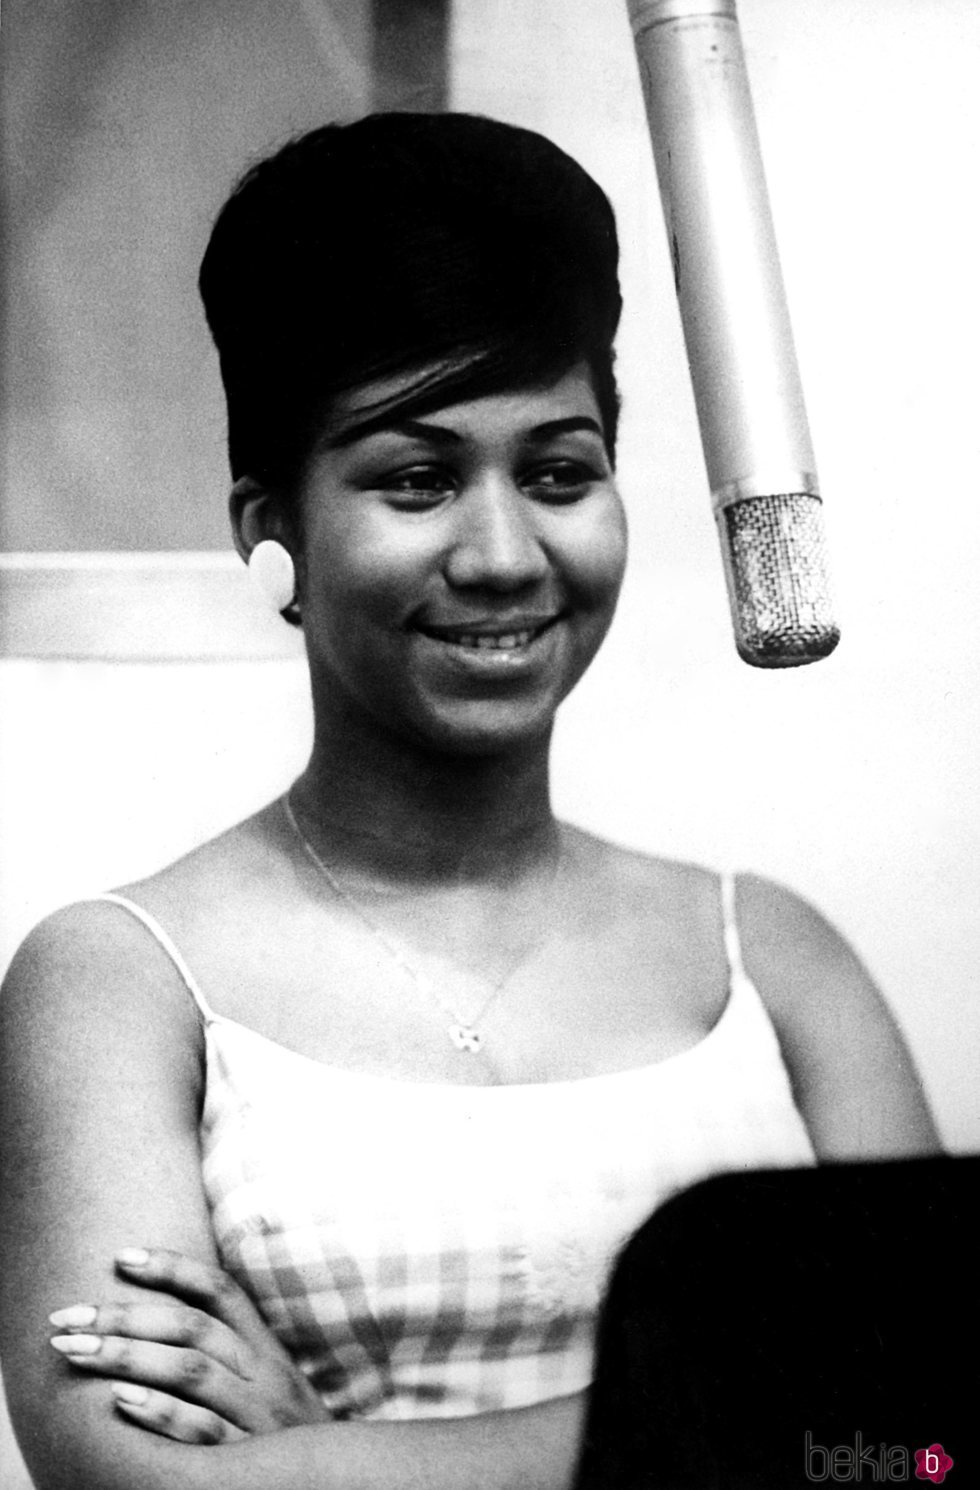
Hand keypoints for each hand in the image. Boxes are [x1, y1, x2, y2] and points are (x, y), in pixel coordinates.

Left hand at [49, 1246, 330, 1444]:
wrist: (337, 1484)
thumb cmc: (285, 1432)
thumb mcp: (269, 1382)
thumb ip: (230, 1349)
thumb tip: (162, 1313)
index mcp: (266, 1349)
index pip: (220, 1291)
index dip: (173, 1268)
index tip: (121, 1256)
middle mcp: (263, 1374)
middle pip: (192, 1328)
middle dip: (125, 1316)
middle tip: (67, 1318)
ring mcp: (257, 1416)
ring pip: (191, 1371)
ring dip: (129, 1357)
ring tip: (78, 1352)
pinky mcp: (247, 1458)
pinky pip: (201, 1430)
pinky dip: (160, 1412)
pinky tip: (121, 1401)